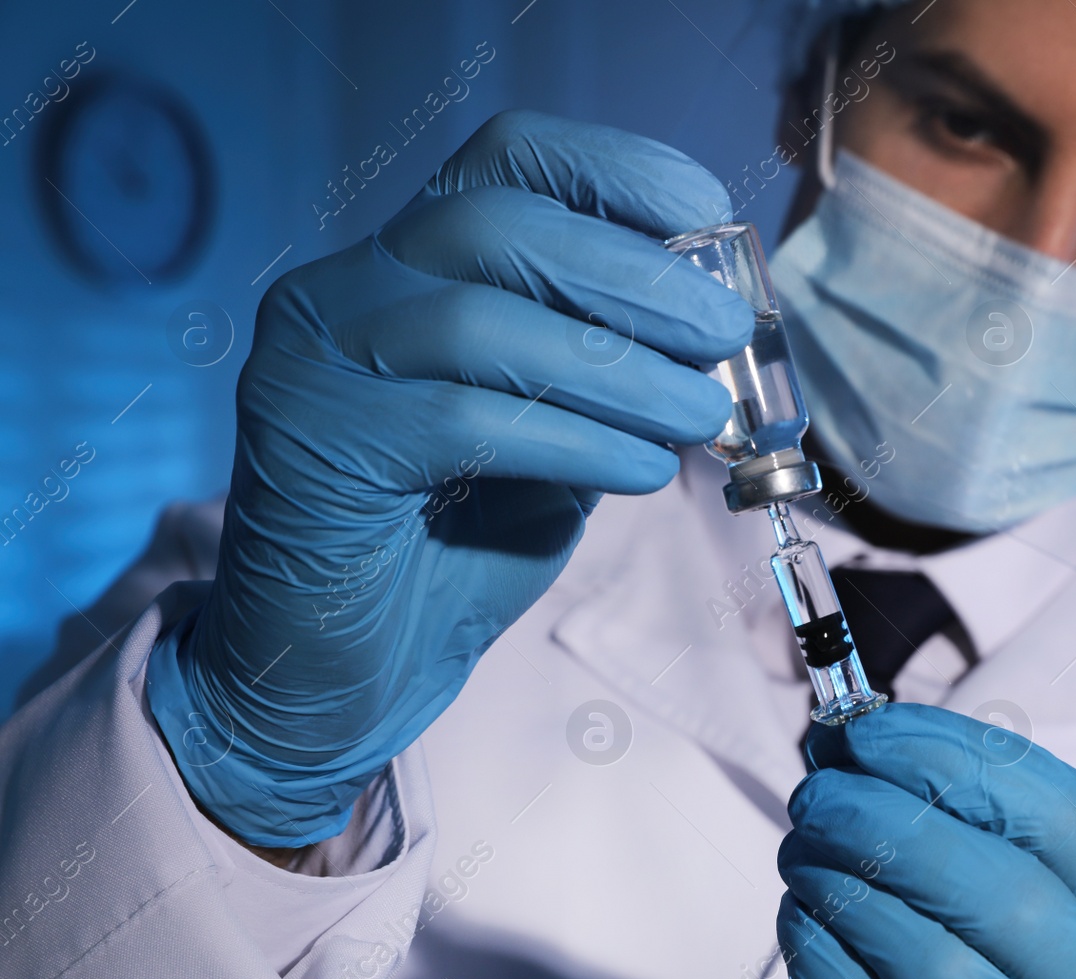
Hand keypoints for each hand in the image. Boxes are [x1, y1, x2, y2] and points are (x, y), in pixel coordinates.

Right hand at [146, 111, 746, 845]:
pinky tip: (641, 471)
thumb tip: (711, 335)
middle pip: (501, 224)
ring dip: (620, 369)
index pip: (506, 160)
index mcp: (407, 267)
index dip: (615, 169)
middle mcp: (345, 288)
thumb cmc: (455, 555)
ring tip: (702, 418)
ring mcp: (313, 359)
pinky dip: (574, 440)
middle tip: (724, 335)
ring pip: (484, 321)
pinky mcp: (311, 443)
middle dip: (634, 276)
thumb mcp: (557, 443)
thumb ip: (609, 378)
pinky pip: (463, 420)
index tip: (706, 211)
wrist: (341, 679)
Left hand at [777, 704, 1075, 978]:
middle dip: (884, 819)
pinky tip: (807, 914)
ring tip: (805, 847)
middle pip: (994, 889)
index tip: (873, 731)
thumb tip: (863, 745)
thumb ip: (994, 824)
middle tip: (820, 791)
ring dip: (840, 881)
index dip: (951, 755)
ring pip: (925, 959)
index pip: (1062, 814)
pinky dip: (822, 953)